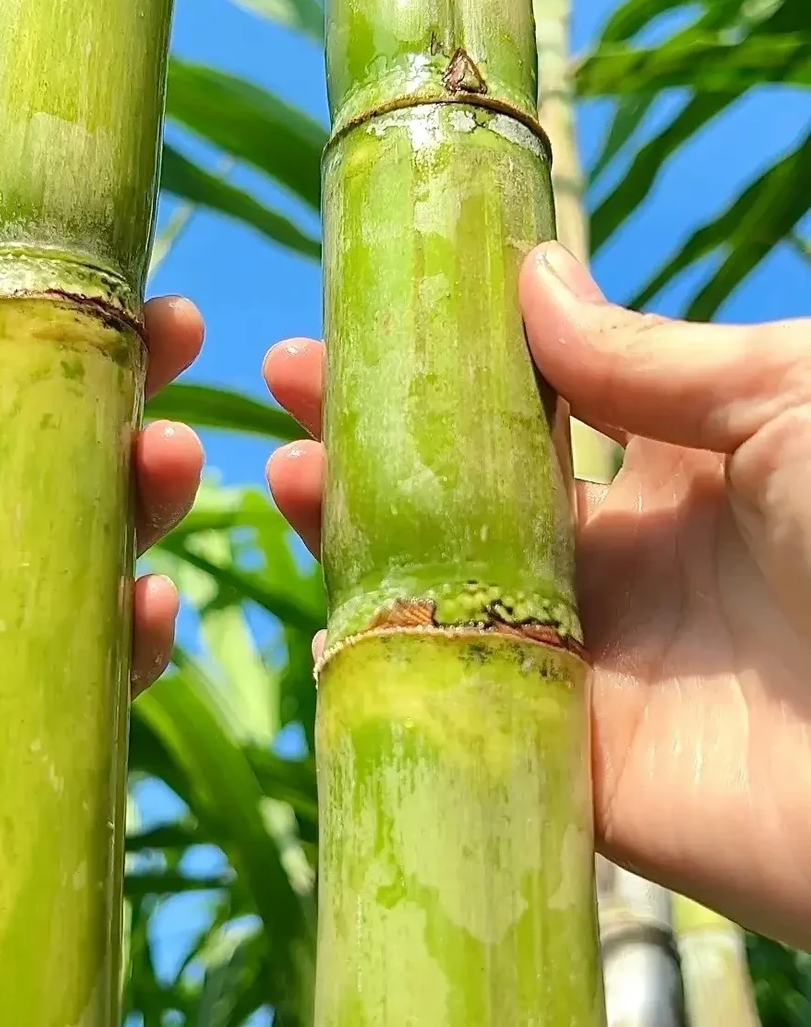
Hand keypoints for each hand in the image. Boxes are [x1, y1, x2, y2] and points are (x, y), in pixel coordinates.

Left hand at [0, 191, 204, 975]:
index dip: (41, 312)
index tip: (118, 275)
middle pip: (45, 444)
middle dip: (118, 392)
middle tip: (181, 340)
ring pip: (84, 546)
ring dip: (143, 499)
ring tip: (173, 461)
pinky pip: (91, 669)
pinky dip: (137, 639)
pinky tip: (151, 604)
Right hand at [264, 241, 810, 950]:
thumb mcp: (788, 397)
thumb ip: (651, 355)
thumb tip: (532, 275)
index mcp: (675, 477)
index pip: (527, 415)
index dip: (445, 367)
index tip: (369, 316)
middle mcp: (619, 570)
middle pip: (463, 504)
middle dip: (371, 442)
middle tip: (289, 384)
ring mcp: (588, 671)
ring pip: (441, 599)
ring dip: (354, 539)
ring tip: (281, 470)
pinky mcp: (572, 767)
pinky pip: (457, 712)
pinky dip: (381, 668)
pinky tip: (319, 614)